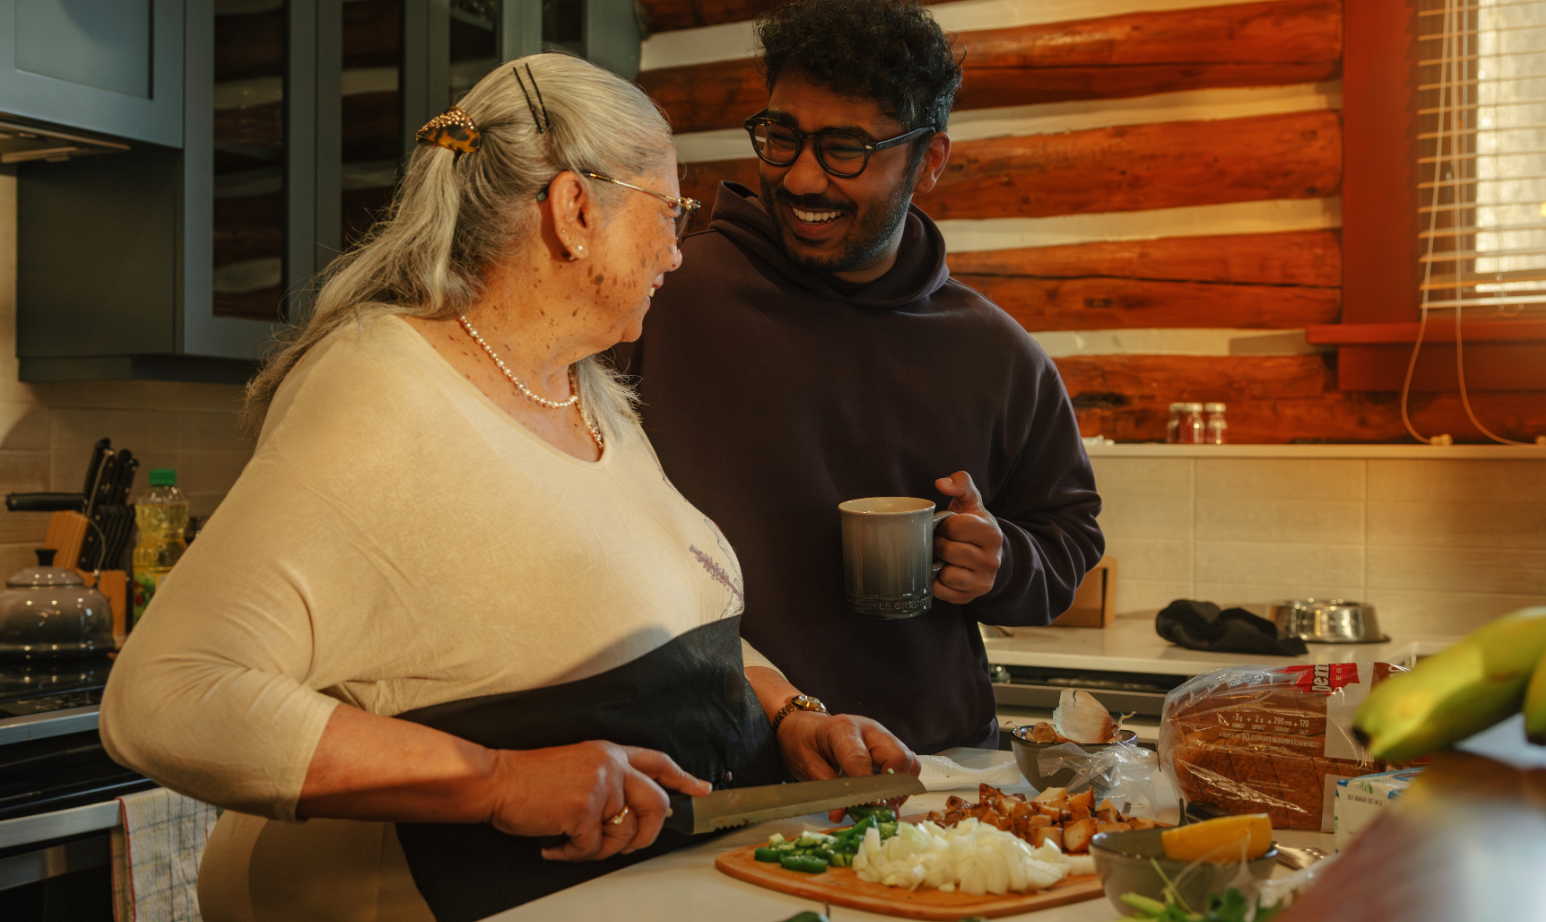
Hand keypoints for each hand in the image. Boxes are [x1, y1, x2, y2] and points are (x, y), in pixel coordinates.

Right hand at [484, 740, 710, 861]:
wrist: (496, 780)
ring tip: (572, 841)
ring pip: (624, 834)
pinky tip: (554, 845)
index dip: (683, 777)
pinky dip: (572, 854)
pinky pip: (593, 849)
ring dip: (599, 849)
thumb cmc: (529, 779)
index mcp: (610, 752)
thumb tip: (631, 813)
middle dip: (647, 833)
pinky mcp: (584, 810)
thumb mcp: (578, 765)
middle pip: (656, 803)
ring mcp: (600, 786)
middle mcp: (611, 765)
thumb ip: (609, 780)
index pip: (657, 761)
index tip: (701, 788)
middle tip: (628, 846)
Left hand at [774, 711, 920, 821]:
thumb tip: (841, 815)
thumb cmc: (803, 743)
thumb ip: (827, 790)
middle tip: (879, 810)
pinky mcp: (889, 747)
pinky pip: (907, 765)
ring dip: (901, 788)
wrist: (805, 727)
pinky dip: (902, 784)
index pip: (861, 760)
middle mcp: (869, 730)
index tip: (869, 810)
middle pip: (898, 756)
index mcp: (843, 729)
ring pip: (909, 761)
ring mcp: (882, 737)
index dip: (867, 788)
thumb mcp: (806, 766)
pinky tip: (885, 796)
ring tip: (883, 805)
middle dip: (893, 788)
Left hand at [933, 471, 1003, 604]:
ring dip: (937, 564)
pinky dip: (937, 583)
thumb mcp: (970, 500)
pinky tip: (941, 572)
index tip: (945, 526)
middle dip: (938, 544)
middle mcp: (992, 559)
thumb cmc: (971, 525)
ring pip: (948, 574)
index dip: (943, 525)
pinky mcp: (972, 596)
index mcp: (991, 533)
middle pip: (949, 551)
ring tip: (941, 557)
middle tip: (939, 541)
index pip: (954, 527)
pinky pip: (944, 592)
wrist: (985, 553)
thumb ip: (960, 482)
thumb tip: (941, 483)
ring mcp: (984, 581)